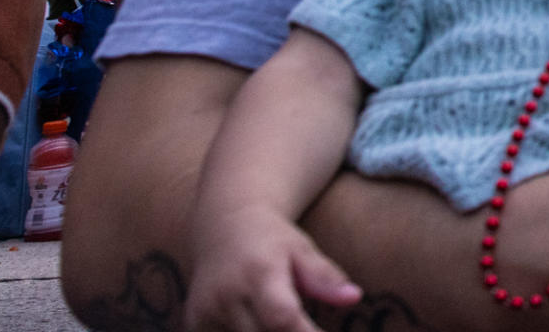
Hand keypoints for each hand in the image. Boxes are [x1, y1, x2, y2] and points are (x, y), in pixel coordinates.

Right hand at [184, 210, 360, 331]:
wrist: (224, 227)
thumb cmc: (272, 241)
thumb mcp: (302, 250)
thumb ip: (325, 277)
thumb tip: (354, 298)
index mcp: (259, 272)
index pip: (281, 318)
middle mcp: (227, 294)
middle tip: (309, 328)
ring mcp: (206, 312)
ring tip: (288, 324)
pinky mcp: (194, 324)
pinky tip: (259, 325)